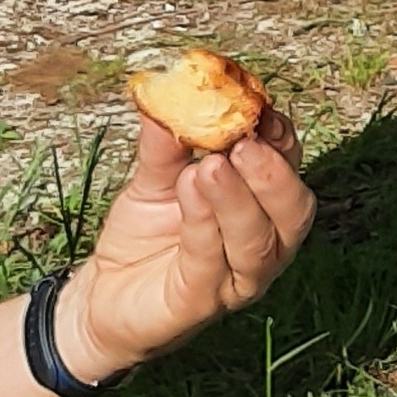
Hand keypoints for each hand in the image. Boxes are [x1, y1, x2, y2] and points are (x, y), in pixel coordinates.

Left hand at [62, 115, 316, 382]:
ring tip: (211, 165)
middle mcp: (263, 246)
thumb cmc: (142, 237)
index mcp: (260, 207)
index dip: (280, 138)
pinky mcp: (200, 303)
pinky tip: (189, 190)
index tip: (259, 106)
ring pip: (256, 242)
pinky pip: (210, 263)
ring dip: (237, 199)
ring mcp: (235, 280)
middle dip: (274, 175)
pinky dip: (203, 224)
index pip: (287, 169)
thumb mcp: (153, 179)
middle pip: (292, 211)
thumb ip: (166, 142)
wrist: (103, 295)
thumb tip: (169, 92)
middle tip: (244, 142)